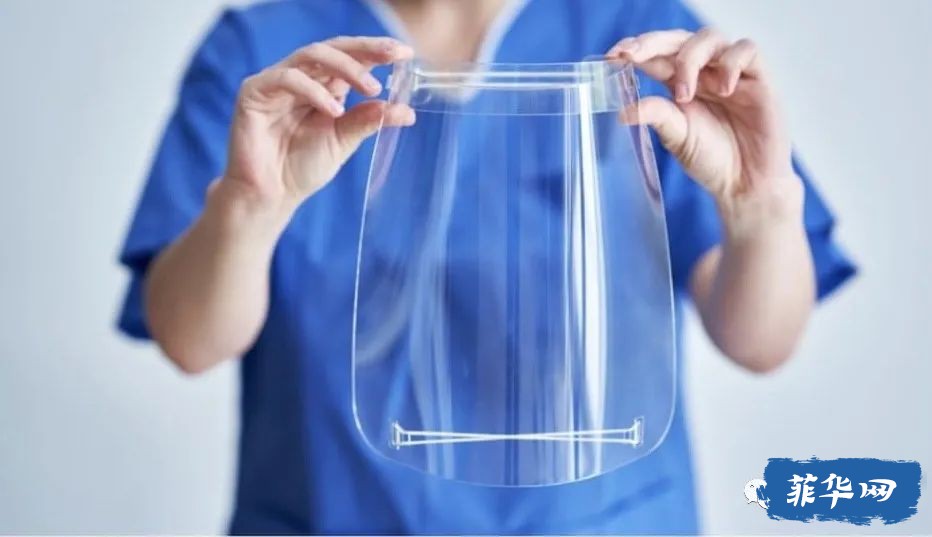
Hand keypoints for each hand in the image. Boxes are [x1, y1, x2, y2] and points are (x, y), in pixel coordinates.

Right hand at [221, 36, 415, 218]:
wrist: (271, 195)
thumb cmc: (301, 168)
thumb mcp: (344, 141)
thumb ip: (369, 121)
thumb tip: (407, 111)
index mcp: (323, 86)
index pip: (350, 57)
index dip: (376, 50)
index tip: (405, 54)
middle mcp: (300, 78)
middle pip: (333, 48)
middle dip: (365, 49)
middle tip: (393, 57)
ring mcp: (275, 82)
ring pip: (312, 55)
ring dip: (346, 68)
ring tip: (371, 90)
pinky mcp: (254, 91)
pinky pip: (287, 78)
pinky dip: (315, 92)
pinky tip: (335, 111)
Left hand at [608, 29, 802, 233]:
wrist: (746, 185)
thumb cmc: (712, 160)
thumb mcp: (677, 138)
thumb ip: (656, 117)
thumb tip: (622, 112)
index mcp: (678, 83)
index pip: (655, 54)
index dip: (635, 49)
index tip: (613, 56)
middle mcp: (704, 72)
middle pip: (678, 39)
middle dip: (653, 43)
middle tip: (632, 56)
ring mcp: (730, 72)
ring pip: (710, 38)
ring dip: (690, 59)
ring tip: (684, 95)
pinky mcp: (759, 78)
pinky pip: (747, 50)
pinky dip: (730, 63)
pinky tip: (723, 90)